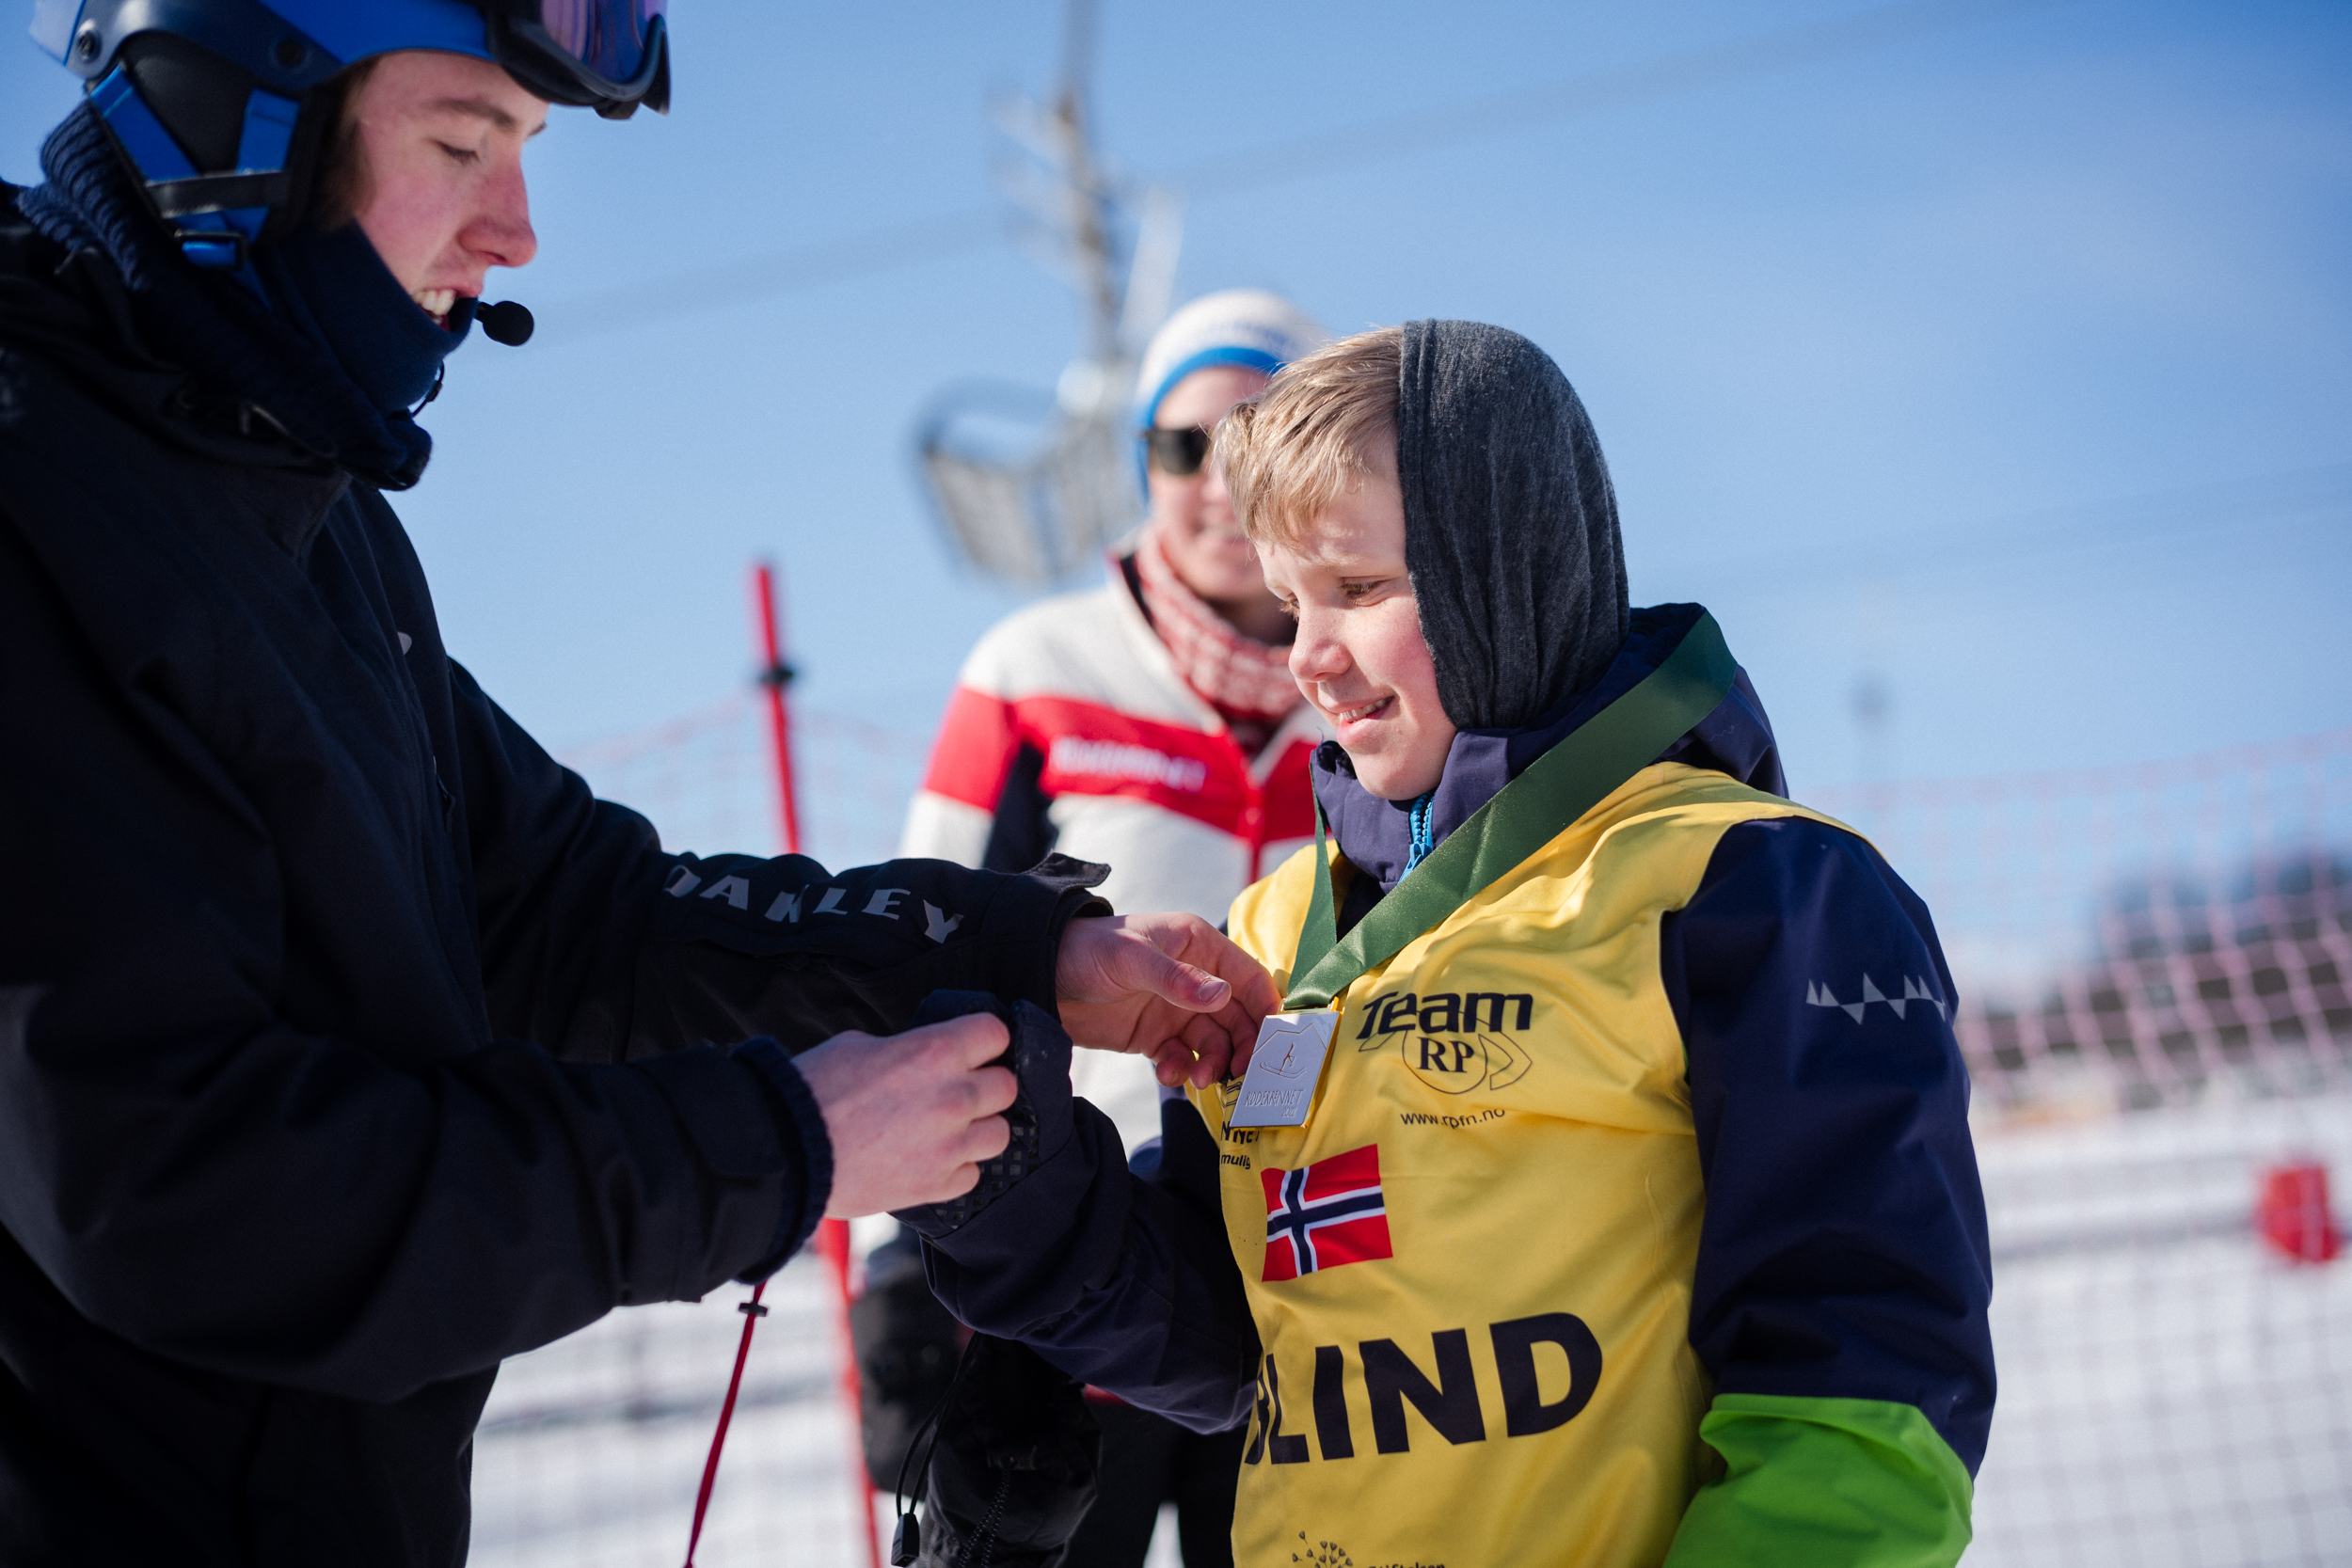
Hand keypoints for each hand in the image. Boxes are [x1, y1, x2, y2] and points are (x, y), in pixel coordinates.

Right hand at [792, 1014, 1017, 1216]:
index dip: (984, 1039)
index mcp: (935, 1051)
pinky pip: (971, 1174)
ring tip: (948, 1129)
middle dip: (985, 1085)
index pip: (997, 1033)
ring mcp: (949, 1145)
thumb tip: (914, 1056)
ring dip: (978, 1129)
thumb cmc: (812, 1093)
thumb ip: (902, 1049)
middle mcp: (953, 1097)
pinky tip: (929, 1159)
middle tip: (959, 1089)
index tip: (974, 1047)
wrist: (786, 1152)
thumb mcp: (858, 1046)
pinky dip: (955, 1168)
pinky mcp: (936, 1185)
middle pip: (1007, 1086)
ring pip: (1000, 1134)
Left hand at [1054, 913, 1282, 1087]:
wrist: (1037, 976)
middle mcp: (1194, 976)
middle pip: (1238, 1017)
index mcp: (1197, 945)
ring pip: (1214, 1042)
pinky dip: (1181, 1070)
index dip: (1267, 1009)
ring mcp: (1175, 1008)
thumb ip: (1176, 979)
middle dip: (1242, 1047)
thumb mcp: (1130, 958)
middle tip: (1239, 1074)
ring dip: (1213, 1064)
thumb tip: (1222, 996)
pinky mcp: (1154, 1036)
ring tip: (1196, 1080)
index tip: (1275, 1043)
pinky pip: (1183, 1058)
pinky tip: (1168, 1074)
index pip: (1248, 977)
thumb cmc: (1085, 951)